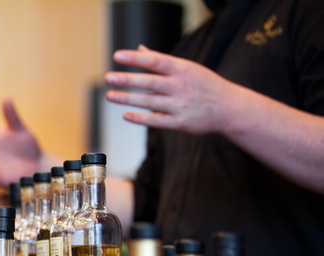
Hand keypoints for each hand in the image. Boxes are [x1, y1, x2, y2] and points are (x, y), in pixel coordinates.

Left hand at [104, 45, 234, 135]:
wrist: (229, 108)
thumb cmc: (204, 85)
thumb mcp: (187, 68)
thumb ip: (162, 61)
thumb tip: (140, 49)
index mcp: (182, 69)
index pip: (155, 61)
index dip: (135, 58)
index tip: (117, 56)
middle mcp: (180, 86)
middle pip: (150, 82)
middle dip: (127, 79)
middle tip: (108, 78)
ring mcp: (180, 105)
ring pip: (150, 102)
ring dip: (128, 99)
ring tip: (110, 95)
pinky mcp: (180, 123)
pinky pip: (157, 121)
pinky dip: (141, 119)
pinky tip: (126, 115)